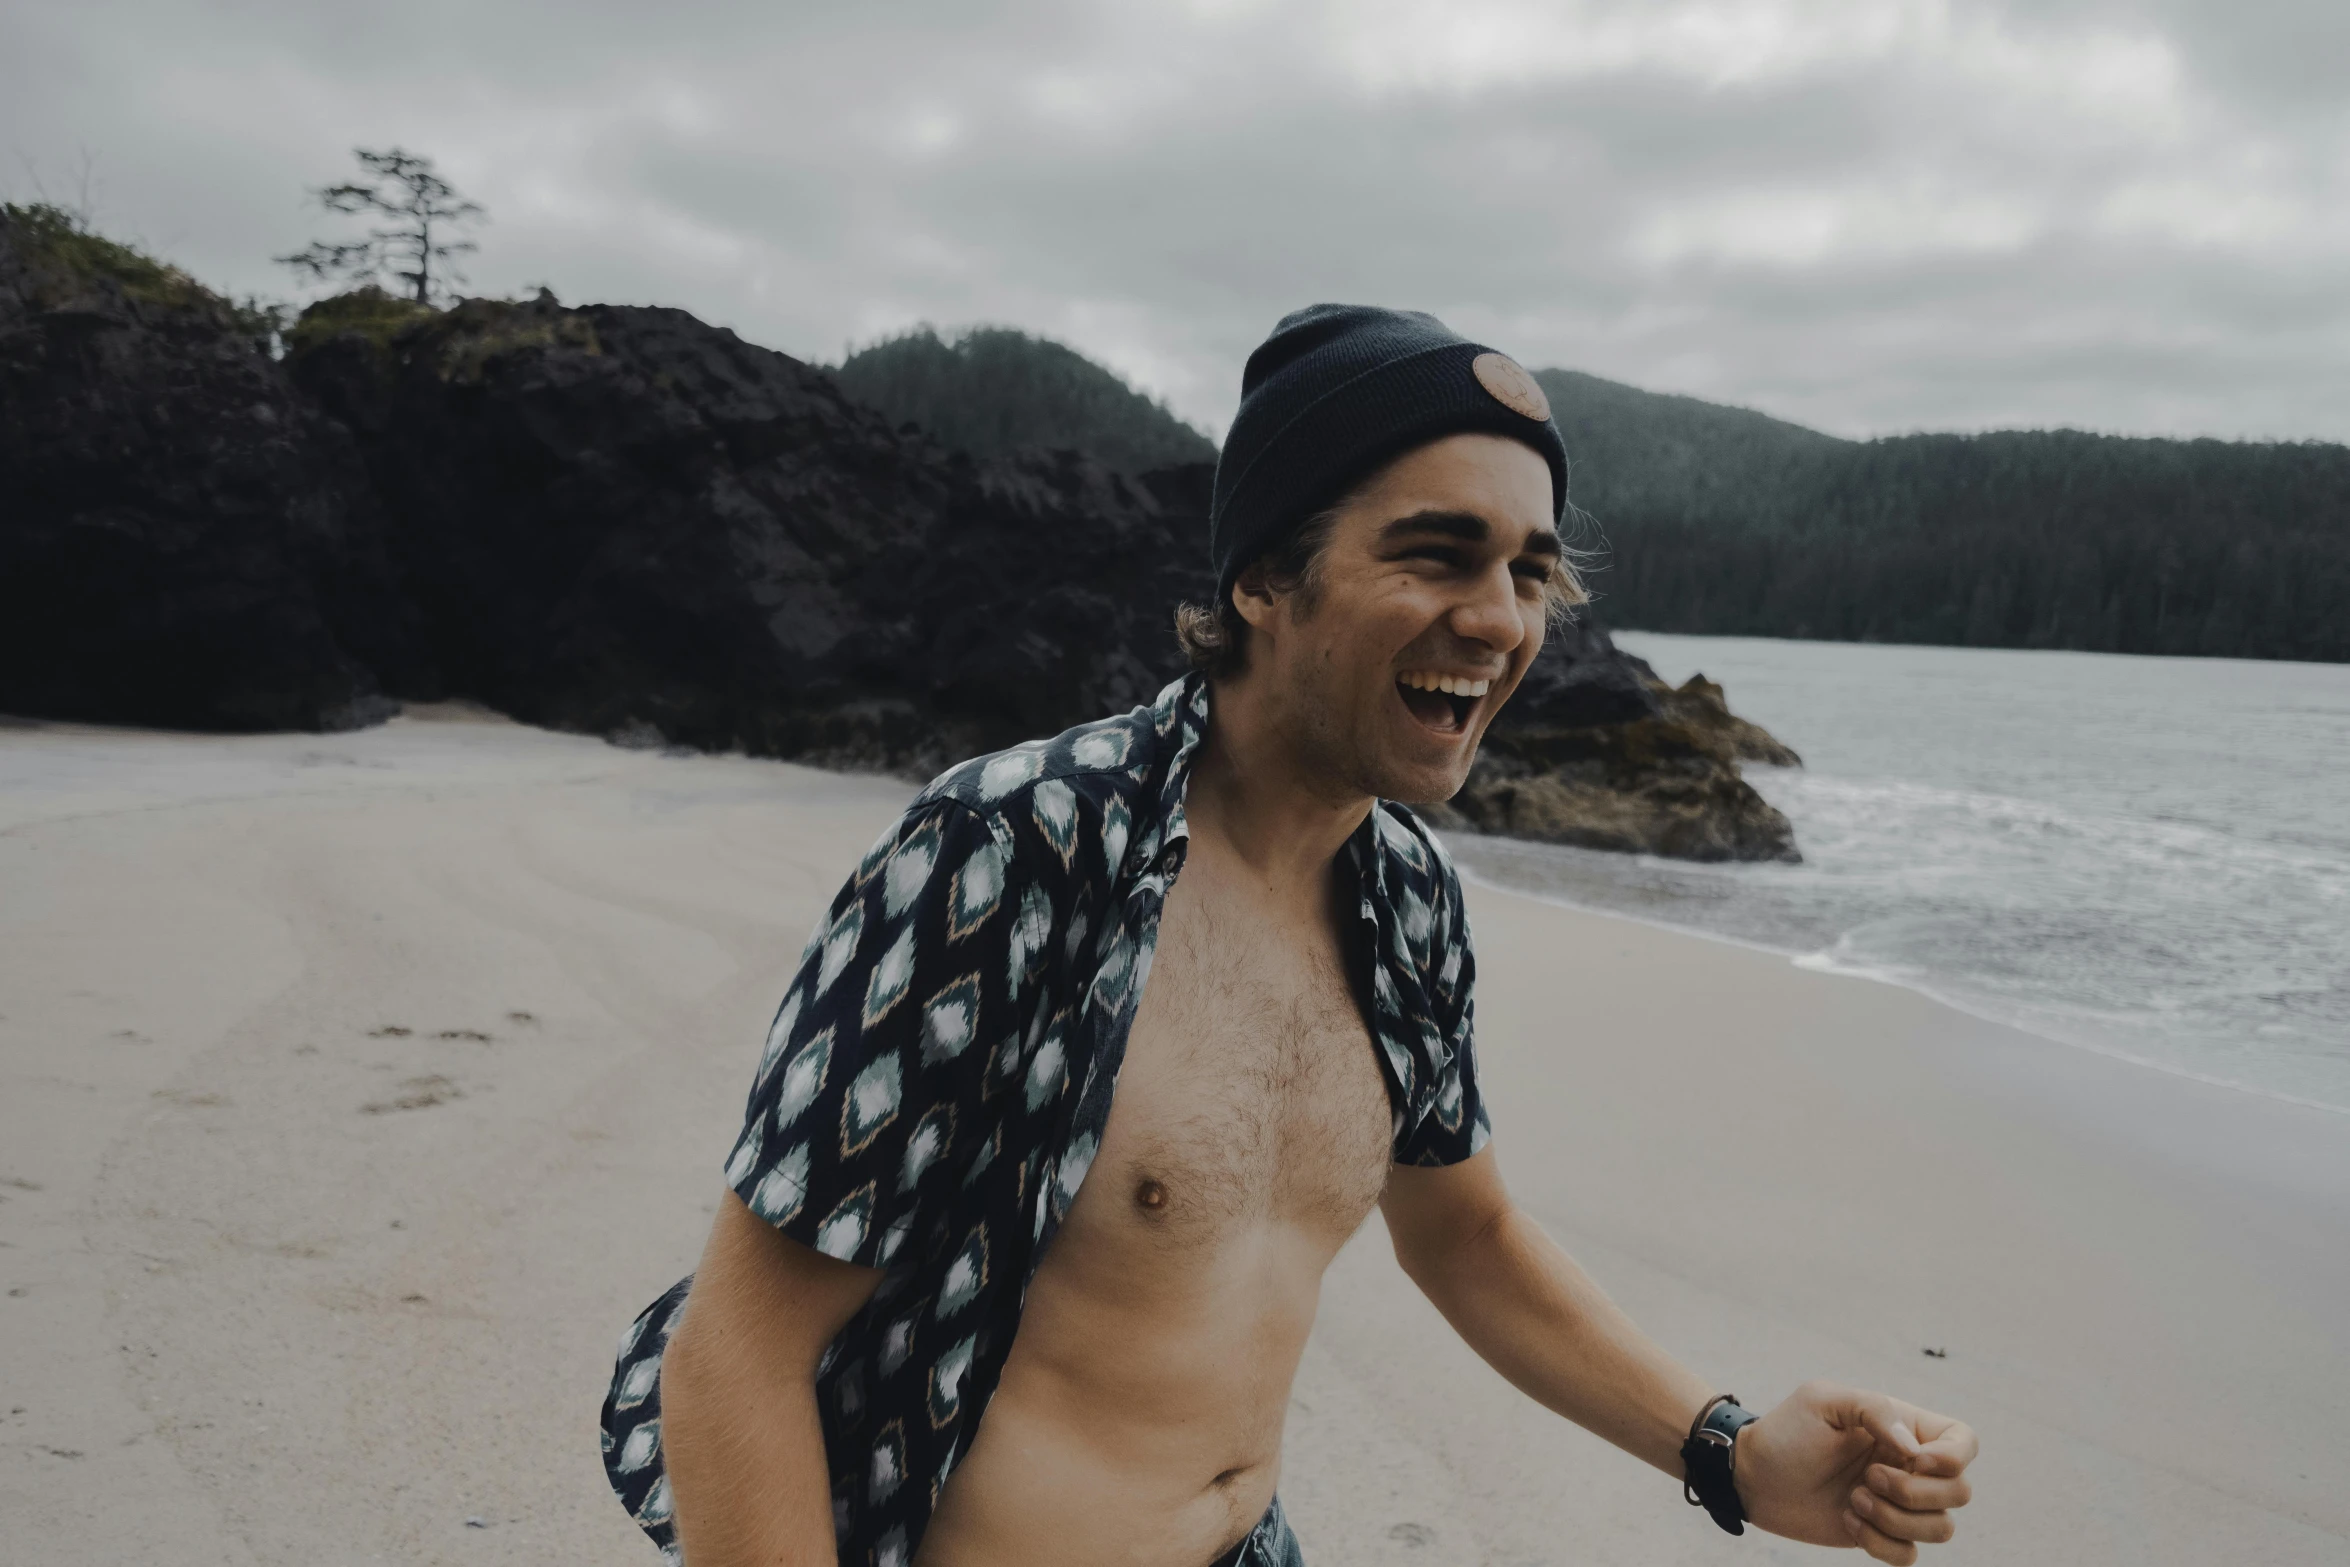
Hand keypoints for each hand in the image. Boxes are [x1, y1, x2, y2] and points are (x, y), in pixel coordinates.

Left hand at [1731, 1380, 1977, 1564]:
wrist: (1751, 1475)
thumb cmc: (1786, 1431)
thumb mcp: (1823, 1400)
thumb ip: (1874, 1409)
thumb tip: (1916, 1450)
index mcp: (1904, 1428)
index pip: (1964, 1441)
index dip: (1954, 1457)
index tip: (1915, 1460)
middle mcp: (1909, 1467)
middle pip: (1960, 1492)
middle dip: (1915, 1492)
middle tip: (1867, 1477)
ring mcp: (1898, 1504)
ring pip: (1941, 1528)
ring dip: (1897, 1519)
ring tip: (1854, 1500)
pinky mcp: (1881, 1534)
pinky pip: (1910, 1555)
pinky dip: (1881, 1544)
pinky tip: (1847, 1520)